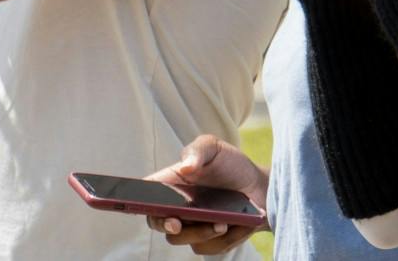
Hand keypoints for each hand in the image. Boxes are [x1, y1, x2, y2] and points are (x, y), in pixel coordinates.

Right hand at [144, 134, 269, 253]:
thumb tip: (186, 168)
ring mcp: (191, 227)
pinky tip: (239, 225)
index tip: (144, 204)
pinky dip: (225, 239)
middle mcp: (176, 207)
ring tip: (222, 222)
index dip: (136, 201)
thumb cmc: (231, 165)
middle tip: (177, 222)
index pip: (145, 194)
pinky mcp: (209, 241)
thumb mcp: (215, 148)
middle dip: (166, 225)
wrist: (261, 186)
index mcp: (170, 184)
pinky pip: (208, 249)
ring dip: (201, 233)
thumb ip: (198, 150)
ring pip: (182, 240)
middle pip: (158, 223)